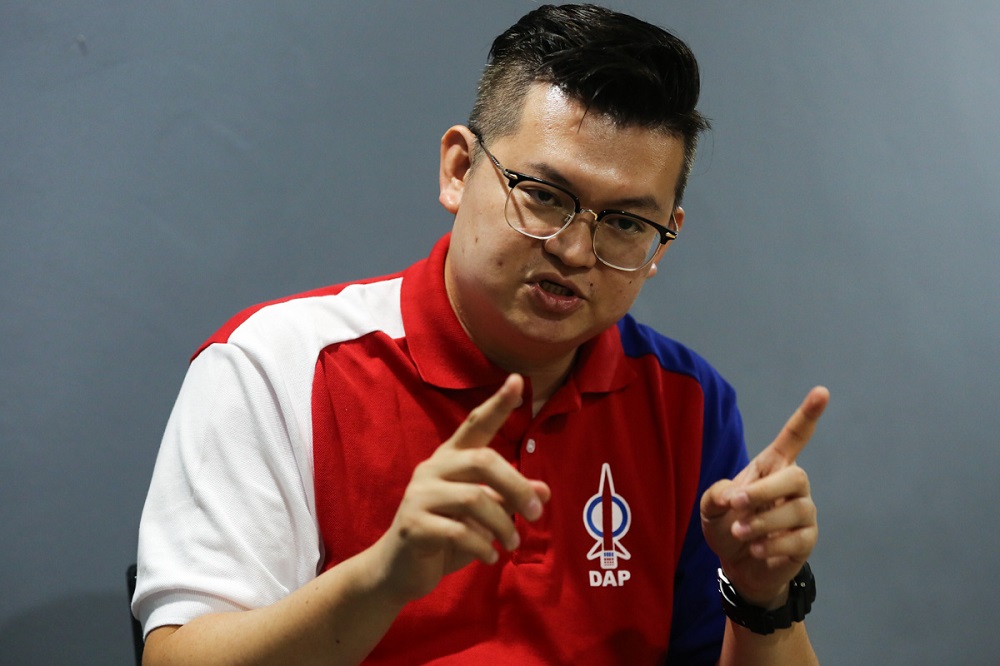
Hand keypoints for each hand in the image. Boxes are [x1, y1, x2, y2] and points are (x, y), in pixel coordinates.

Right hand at [371, 374, 550, 605]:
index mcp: (450, 459)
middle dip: (516, 487)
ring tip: (512, 543)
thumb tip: (544, 492)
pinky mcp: (413, 524)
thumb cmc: (445, 535)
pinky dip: (483, 546)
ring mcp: (419, 495)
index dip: (497, 404)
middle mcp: (433, 468)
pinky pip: (459, 531)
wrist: (398, 570)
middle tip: (536, 513)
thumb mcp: (482, 515)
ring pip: (474, 499)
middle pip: (483, 461)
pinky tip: (491, 557)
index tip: (517, 381)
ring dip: (503, 524)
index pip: (476, 424)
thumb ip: (508, 498)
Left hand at [700, 386, 828, 606]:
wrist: (737, 565)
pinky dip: (770, 544)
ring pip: (795, 510)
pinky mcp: (806, 540)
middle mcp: (793, 486)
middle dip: (764, 490)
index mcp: (771, 467)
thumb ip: (716, 494)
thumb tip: (735, 498)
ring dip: (761, 521)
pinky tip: (753, 548)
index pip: (794, 437)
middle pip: (796, 476)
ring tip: (739, 531)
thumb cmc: (726, 525)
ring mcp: (803, 513)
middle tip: (736, 504)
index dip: (808, 415)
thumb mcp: (710, 506)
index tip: (822, 391)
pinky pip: (796, 539)